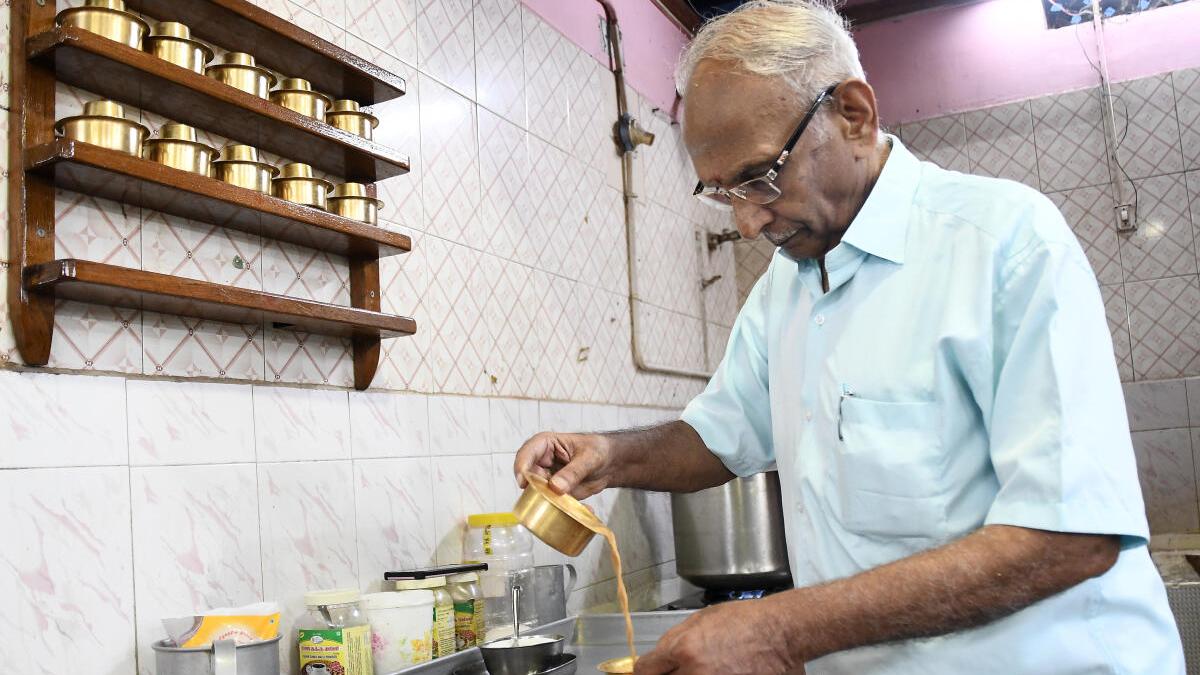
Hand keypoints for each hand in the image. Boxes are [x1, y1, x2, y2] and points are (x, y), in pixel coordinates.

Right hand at [513, 432, 614, 499]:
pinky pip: (553, 504)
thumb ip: (573, 472)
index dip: (521, 468)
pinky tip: (586, 508)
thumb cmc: (598, 450)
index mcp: (545, 445)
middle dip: (536, 490)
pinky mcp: (555, 494)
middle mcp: (541, 463)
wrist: (610, 463)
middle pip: (528, 477)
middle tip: (551, 497)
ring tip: (572, 503)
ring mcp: (547, 479)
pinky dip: (565, 509)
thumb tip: (555, 487)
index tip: (524, 483)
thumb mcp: (589, 458)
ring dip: (551, 502)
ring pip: (538, 494)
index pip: (526, 454)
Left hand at [633, 596, 804, 674]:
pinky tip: (720, 672)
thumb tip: (657, 657)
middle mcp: (695, 673)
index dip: (646, 672)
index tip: (649, 672)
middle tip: (679, 669)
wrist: (780, 633)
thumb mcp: (701, 619)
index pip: (646, 670)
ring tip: (703, 669)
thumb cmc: (745, 621)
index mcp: (684, 649)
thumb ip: (675, 639)